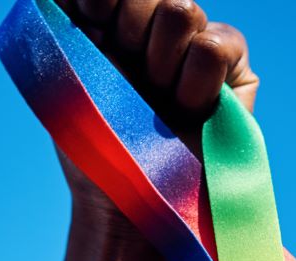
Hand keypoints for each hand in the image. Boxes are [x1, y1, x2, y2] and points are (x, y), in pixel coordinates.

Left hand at [54, 0, 258, 226]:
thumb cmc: (95, 153)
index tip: (92, 20)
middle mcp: (153, 27)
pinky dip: (195, 83)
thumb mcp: (63, 81)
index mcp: (108, 21)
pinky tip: (189, 110)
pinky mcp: (234, 68)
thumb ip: (61, 21)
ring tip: (159, 100)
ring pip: (181, 9)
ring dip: (161, 62)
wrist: (136, 207)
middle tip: (125, 75)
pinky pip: (215, 45)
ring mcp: (194, 44)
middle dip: (129, 26)